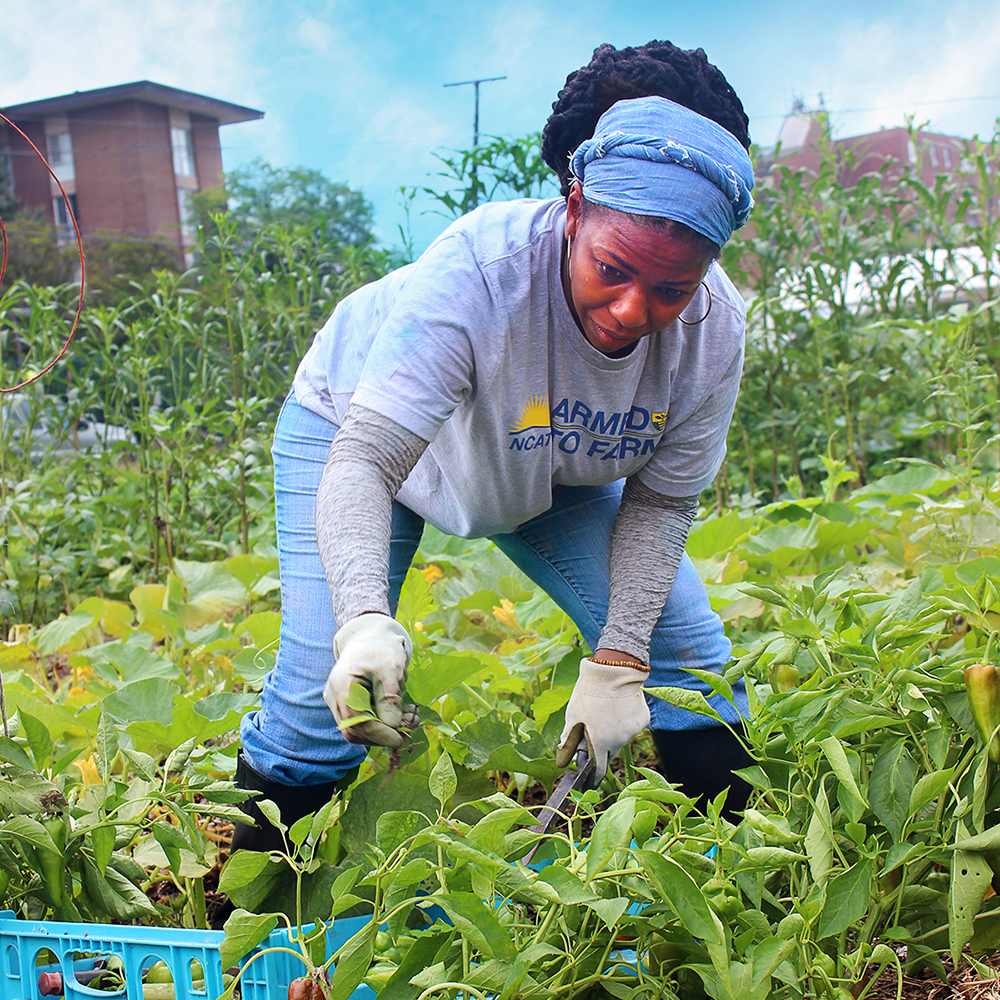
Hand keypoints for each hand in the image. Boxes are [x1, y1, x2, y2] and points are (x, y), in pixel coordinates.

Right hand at [324, 613, 412, 746]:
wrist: (371, 635)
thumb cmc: (382, 648)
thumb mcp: (391, 669)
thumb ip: (389, 697)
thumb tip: (392, 726)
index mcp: (343, 686)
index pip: (359, 723)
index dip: (381, 735)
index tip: (402, 739)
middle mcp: (335, 697)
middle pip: (356, 730)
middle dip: (384, 734)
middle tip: (409, 726)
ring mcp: (338, 701)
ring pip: (359, 728)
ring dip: (384, 728)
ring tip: (408, 717)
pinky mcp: (346, 703)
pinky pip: (362, 719)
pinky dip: (380, 721)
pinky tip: (399, 712)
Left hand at [556, 657, 649, 786]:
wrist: (613, 672)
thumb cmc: (589, 693)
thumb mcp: (573, 715)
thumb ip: (569, 738)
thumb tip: (563, 756)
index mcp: (600, 742)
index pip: (598, 770)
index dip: (593, 777)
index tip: (590, 781)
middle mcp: (619, 741)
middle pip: (611, 754)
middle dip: (603, 750)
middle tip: (596, 734)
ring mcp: (632, 731)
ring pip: (621, 739)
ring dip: (614, 733)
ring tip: (606, 713)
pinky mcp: (642, 721)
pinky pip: (632, 727)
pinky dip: (625, 722)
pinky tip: (619, 707)